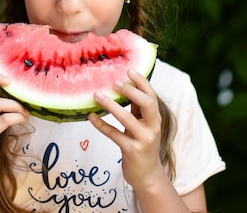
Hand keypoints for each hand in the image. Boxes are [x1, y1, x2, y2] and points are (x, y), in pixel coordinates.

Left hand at [88, 70, 165, 189]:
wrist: (148, 176)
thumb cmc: (143, 145)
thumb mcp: (144, 126)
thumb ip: (137, 109)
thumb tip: (123, 87)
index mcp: (155, 118)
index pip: (152, 96)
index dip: (142, 82)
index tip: (129, 70)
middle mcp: (153, 127)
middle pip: (146, 103)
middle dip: (131, 91)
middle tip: (115, 82)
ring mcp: (143, 140)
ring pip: (127, 119)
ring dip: (111, 105)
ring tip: (97, 95)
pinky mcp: (132, 151)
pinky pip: (114, 135)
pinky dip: (101, 125)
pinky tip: (90, 116)